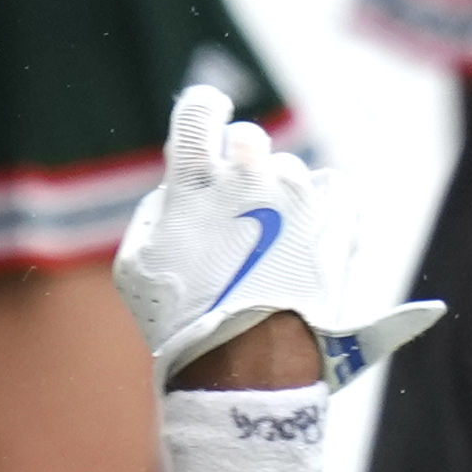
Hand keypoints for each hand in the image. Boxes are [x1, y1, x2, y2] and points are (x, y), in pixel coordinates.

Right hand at [110, 85, 438, 384]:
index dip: (204, 110)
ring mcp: (297, 191)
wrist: (248, 362)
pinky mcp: (336, 214)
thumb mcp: (134, 266)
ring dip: (280, 198)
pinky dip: (323, 206)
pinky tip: (308, 238)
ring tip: (272, 250)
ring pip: (288, 171)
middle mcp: (249, 172)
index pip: (199, 108)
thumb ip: (154, 211)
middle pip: (246, 139)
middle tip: (237, 209)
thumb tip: (176, 189)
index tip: (210, 118)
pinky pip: (334, 187)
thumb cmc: (181, 319)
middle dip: (240, 165)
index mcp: (195, 177)